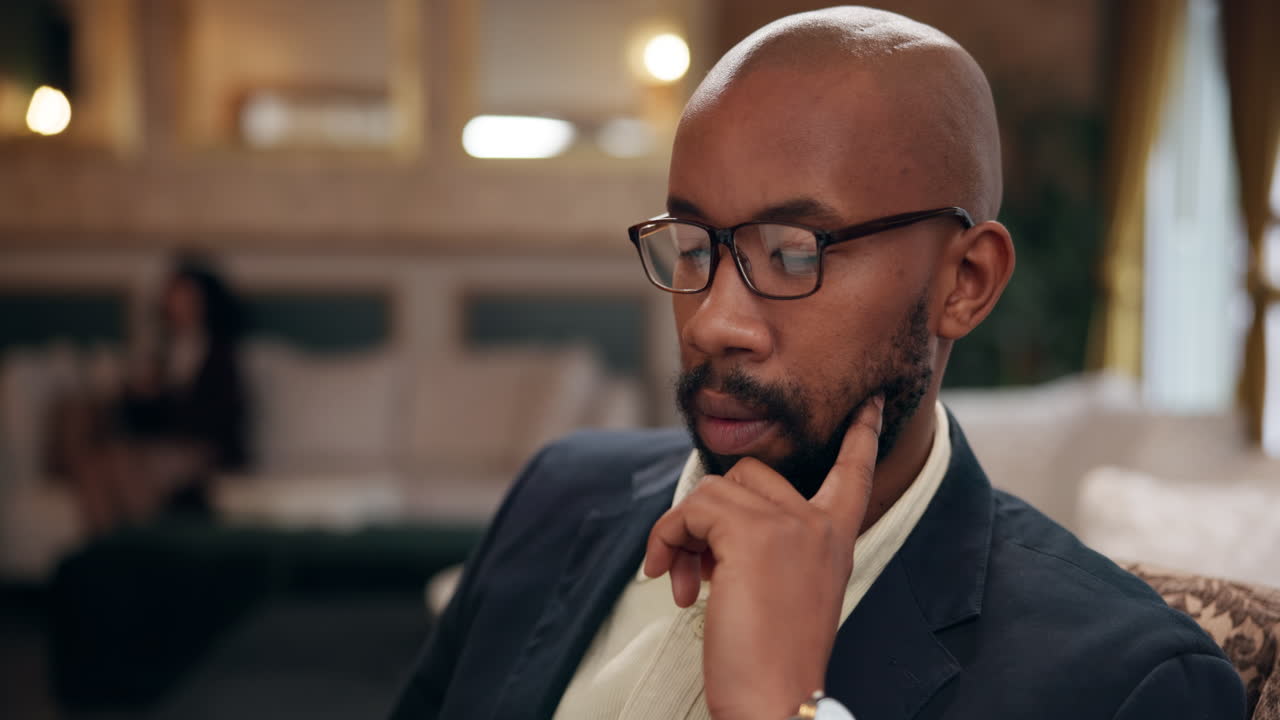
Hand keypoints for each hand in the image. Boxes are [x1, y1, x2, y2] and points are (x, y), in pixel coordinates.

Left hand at [643, 396, 883, 719]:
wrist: (776, 702)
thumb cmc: (774, 660)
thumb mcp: (784, 591)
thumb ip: (769, 546)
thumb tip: (713, 514)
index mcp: (836, 539)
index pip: (853, 473)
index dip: (860, 437)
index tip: (868, 405)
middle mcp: (818, 524)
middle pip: (751, 474)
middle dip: (711, 513)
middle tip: (693, 568)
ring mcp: (787, 525)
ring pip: (713, 492)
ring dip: (681, 533)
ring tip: (679, 583)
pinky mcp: (750, 535)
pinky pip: (690, 510)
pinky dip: (665, 539)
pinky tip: (664, 579)